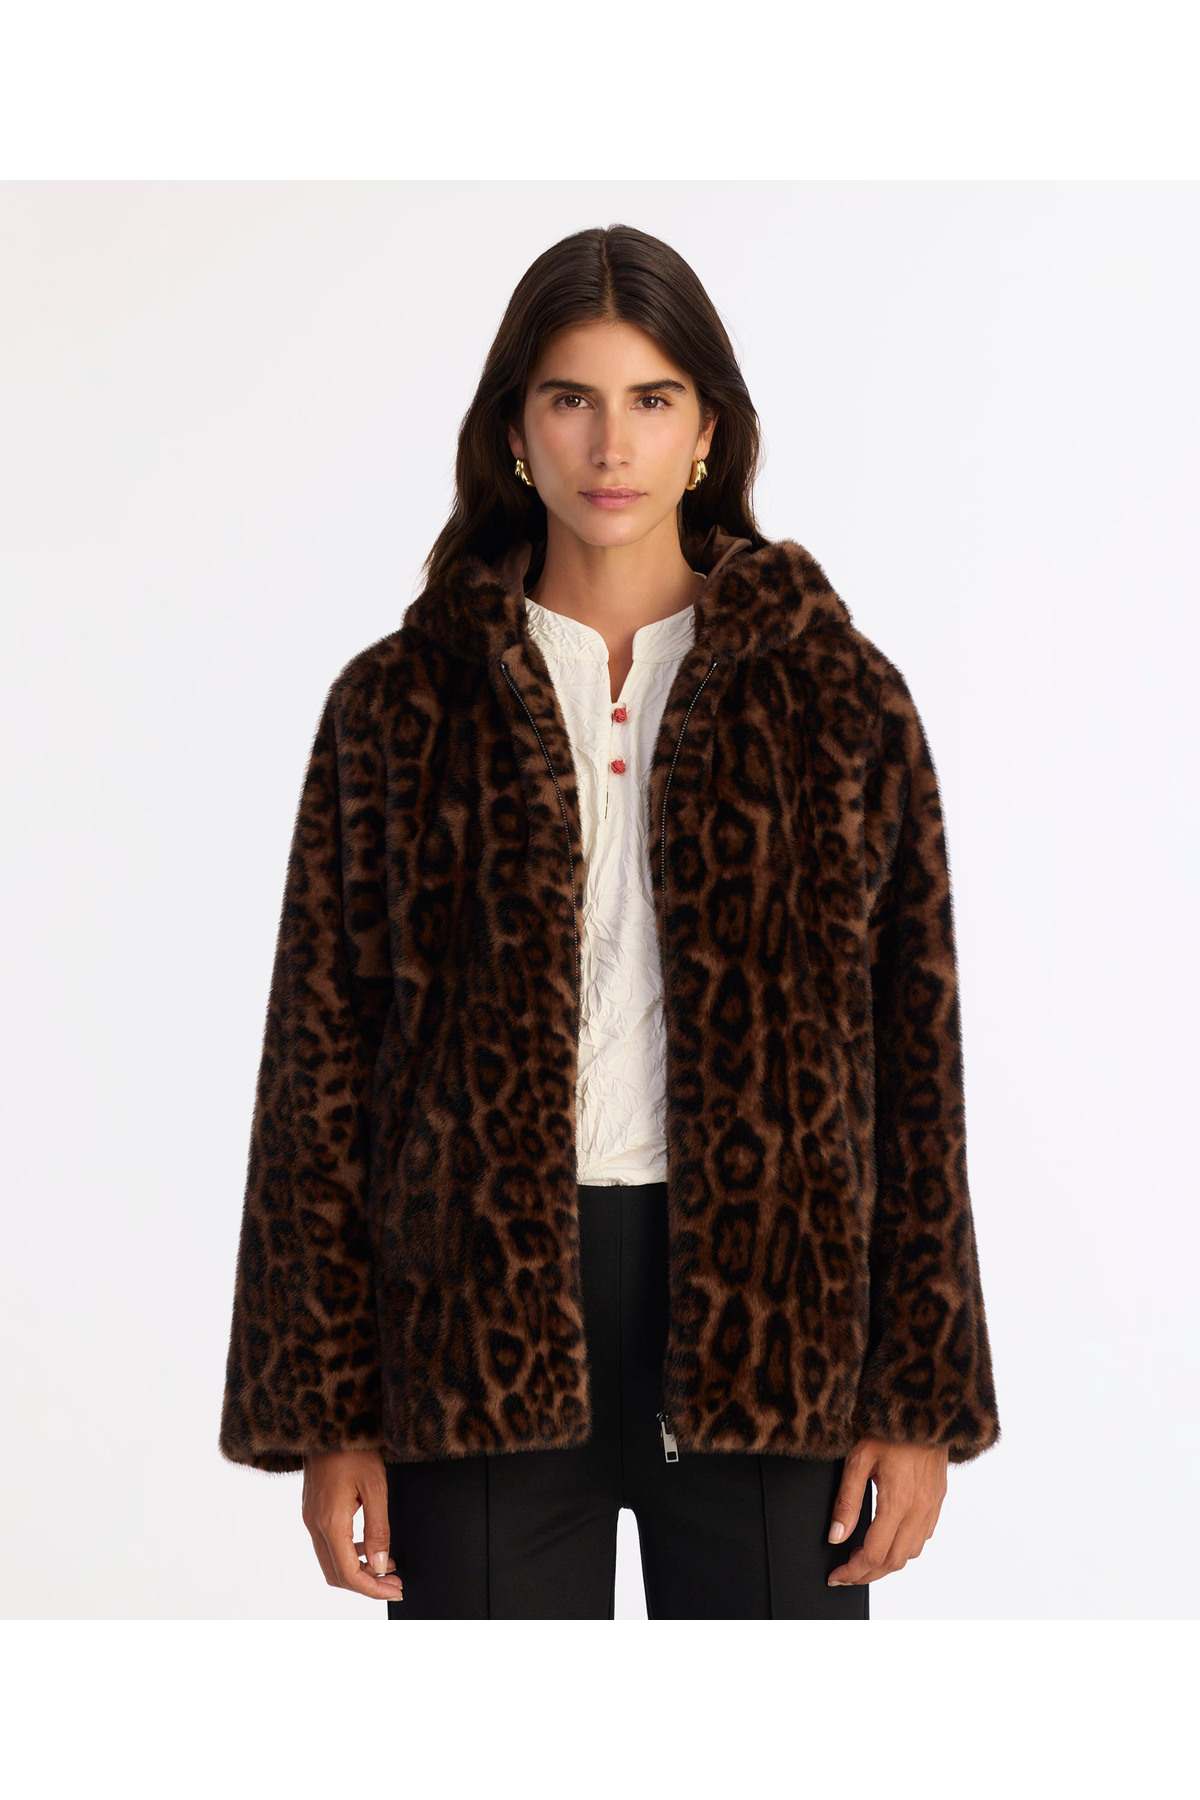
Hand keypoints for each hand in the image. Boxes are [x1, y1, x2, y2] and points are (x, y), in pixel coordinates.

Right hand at [301, 1448, 404, 1603]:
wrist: (328, 1423)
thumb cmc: (353, 1449)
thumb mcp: (376, 1487)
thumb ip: (378, 1529)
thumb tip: (381, 1564)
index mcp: (330, 1522)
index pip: (348, 1573)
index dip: (373, 1589)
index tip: (394, 1590)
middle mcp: (314, 1524)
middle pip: (336, 1573)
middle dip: (367, 1584)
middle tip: (394, 1584)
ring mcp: (310, 1517)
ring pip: (331, 1561)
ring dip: (358, 1570)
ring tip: (387, 1567)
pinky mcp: (312, 1510)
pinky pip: (328, 1544)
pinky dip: (350, 1553)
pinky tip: (370, 1546)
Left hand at [826, 1437, 948, 1586]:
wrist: (924, 1405)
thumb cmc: (888, 1427)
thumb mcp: (858, 1459)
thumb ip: (847, 1501)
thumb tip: (836, 1537)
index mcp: (898, 1501)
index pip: (875, 1554)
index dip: (853, 1571)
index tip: (837, 1574)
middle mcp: (920, 1508)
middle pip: (894, 1561)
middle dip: (868, 1574)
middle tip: (846, 1573)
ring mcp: (932, 1505)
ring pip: (911, 1553)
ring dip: (887, 1562)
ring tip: (864, 1558)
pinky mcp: (938, 1499)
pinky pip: (924, 1536)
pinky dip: (904, 1546)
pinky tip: (888, 1537)